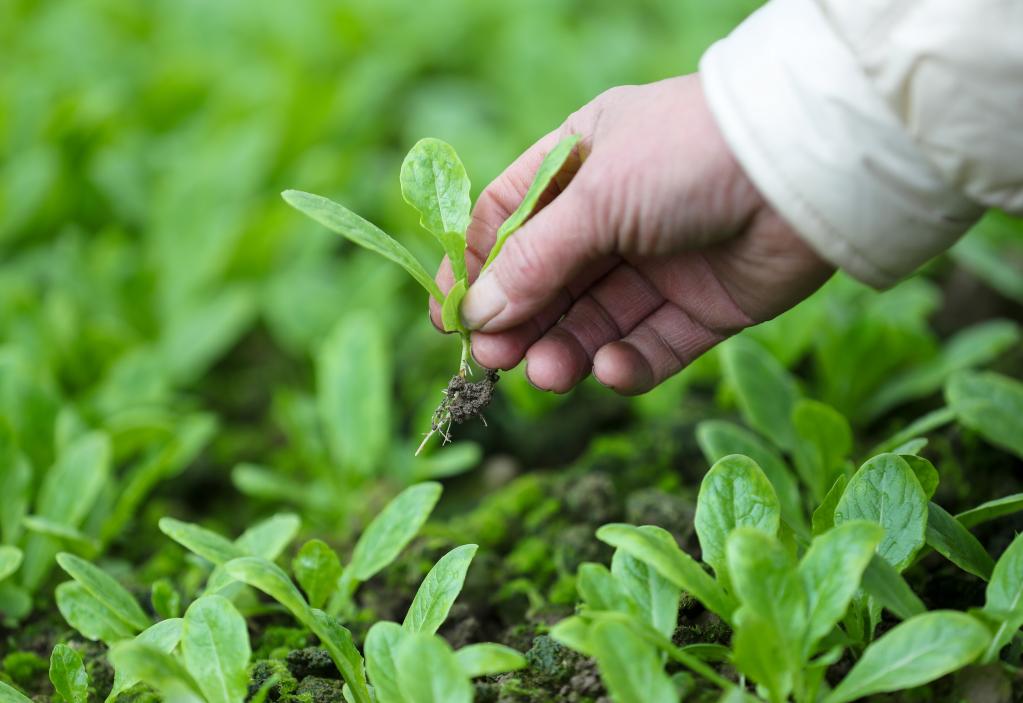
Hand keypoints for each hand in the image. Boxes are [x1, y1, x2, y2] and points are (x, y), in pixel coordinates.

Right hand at [430, 74, 832, 394]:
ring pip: (595, 321)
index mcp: (581, 163)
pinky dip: (626, 364)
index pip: (508, 220)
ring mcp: (661, 263)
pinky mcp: (704, 307)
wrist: (807, 170)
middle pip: (548, 281)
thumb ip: (534, 260)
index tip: (449, 317)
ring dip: (565, 350)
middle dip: (519, 322)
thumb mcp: (595, 199)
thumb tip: (476, 317)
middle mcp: (617, 214)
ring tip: (546, 373)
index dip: (476, 268)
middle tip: (493, 362)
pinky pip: (651, 345)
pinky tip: (610, 368)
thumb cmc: (688, 156)